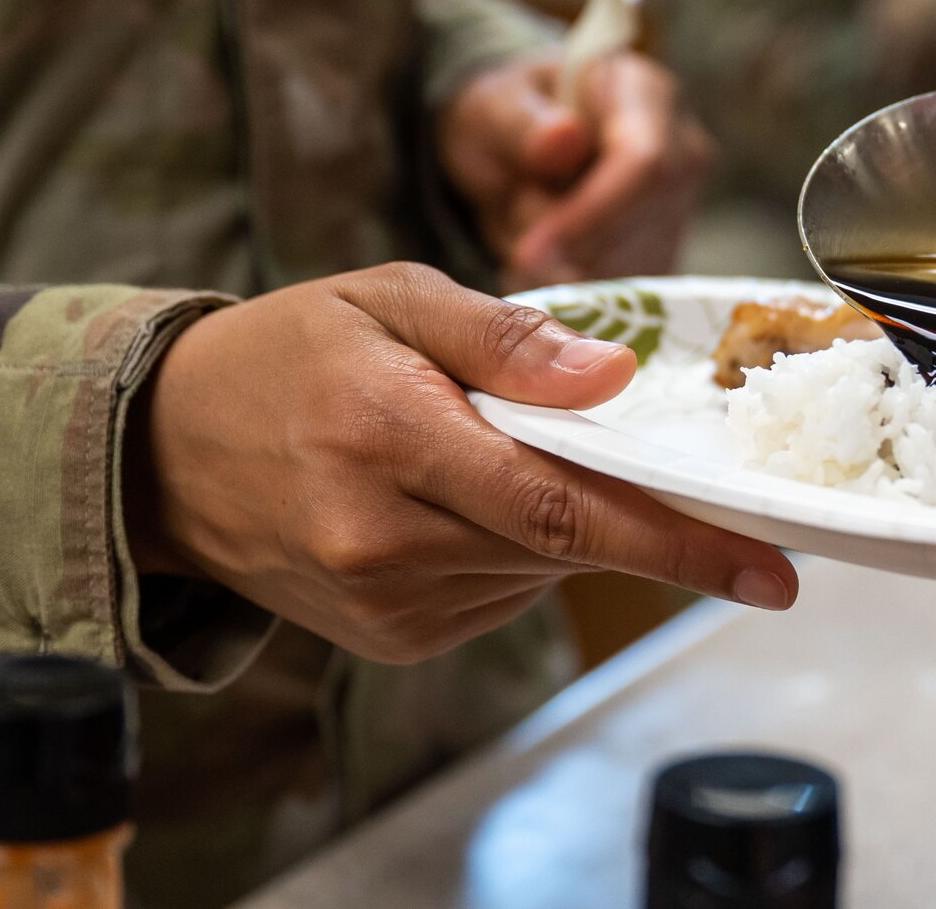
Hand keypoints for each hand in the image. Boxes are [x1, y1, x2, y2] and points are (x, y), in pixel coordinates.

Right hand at [130, 263, 795, 664]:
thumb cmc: (291, 354)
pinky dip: (518, 549)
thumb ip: (504, 338)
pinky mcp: (390, 637)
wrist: (165, 451)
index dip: (677, 542)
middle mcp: (383, 538)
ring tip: (504, 455)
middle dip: (647, 521)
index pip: (563, 504)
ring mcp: (384, 600)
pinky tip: (469, 501)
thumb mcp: (390, 298)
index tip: (770, 570)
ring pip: (538, 568)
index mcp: (389, 437)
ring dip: (565, 519)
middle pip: (564, 541)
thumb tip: (612, 380)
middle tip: (720, 512)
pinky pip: (500, 594)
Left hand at [441, 52, 716, 289]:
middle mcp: (683, 149)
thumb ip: (521, 123)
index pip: (644, 163)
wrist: (519, 147)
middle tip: (511, 232)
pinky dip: (574, 292)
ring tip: (523, 233)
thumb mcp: (491, 108)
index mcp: (647, 92)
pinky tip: (545, 260)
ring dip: (564, 272)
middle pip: (639, 227)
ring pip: (630, 272)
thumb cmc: (507, 117)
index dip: (592, 214)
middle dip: (567, 250)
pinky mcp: (669, 252)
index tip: (529, 250)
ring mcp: (683, 206)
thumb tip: (565, 137)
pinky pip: (628, 299)